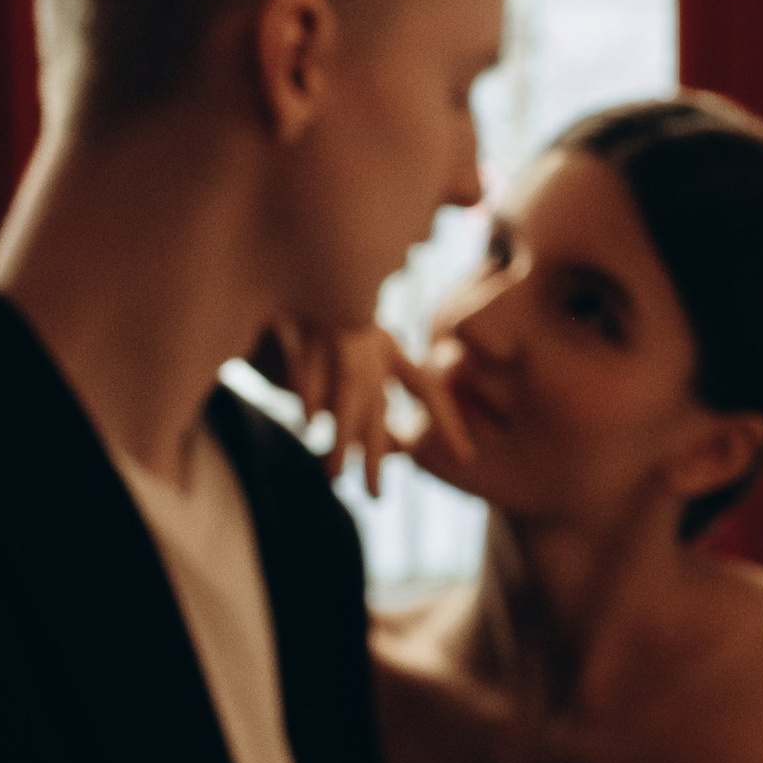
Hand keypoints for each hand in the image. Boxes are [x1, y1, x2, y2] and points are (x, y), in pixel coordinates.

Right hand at [263, 320, 474, 497]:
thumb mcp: (355, 351)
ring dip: (341, 438)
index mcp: (385, 345)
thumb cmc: (326, 316)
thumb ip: (370, 397)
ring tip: (334, 479)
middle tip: (375, 497)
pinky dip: (309, 394)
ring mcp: (334, 333)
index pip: (425, 387)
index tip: (467, 457)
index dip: (446, 420)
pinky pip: (307, 367)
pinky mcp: (299, 324)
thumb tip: (396, 448)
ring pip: (347, 395)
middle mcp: (366, 342)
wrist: (294, 264)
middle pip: (376, 407)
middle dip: (374, 454)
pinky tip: (310, 423)